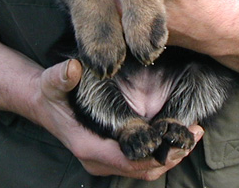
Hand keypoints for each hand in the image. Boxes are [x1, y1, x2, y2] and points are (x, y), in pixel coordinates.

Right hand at [32, 58, 203, 179]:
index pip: (126, 160)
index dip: (154, 153)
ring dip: (168, 156)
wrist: (44, 104)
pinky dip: (159, 152)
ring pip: (144, 169)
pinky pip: (140, 162)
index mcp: (88, 145)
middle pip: (141, 169)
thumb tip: (73, 69)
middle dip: (169, 156)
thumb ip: (61, 77)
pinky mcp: (112, 154)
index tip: (177, 139)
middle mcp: (99, 159)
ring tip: (192, 135)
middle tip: (194, 135)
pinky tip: (174, 133)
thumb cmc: (51, 94)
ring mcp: (106, 159)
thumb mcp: (52, 82)